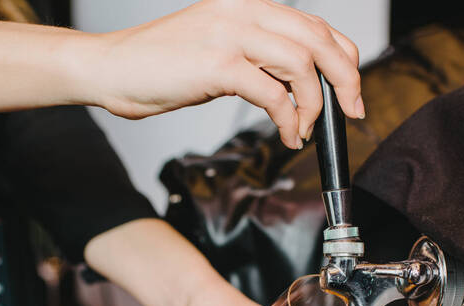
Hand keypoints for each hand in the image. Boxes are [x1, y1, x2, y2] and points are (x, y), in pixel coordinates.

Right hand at [92, 0, 362, 147]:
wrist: (111, 67)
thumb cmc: (161, 66)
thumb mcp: (220, 51)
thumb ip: (259, 59)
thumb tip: (299, 89)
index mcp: (249, 6)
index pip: (317, 26)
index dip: (345, 60)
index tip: (352, 93)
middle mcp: (244, 11)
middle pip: (319, 40)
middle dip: (347, 81)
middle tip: (351, 113)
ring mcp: (231, 34)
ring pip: (302, 65)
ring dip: (314, 106)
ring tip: (304, 131)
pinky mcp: (218, 64)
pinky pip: (274, 94)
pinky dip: (290, 120)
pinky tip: (288, 135)